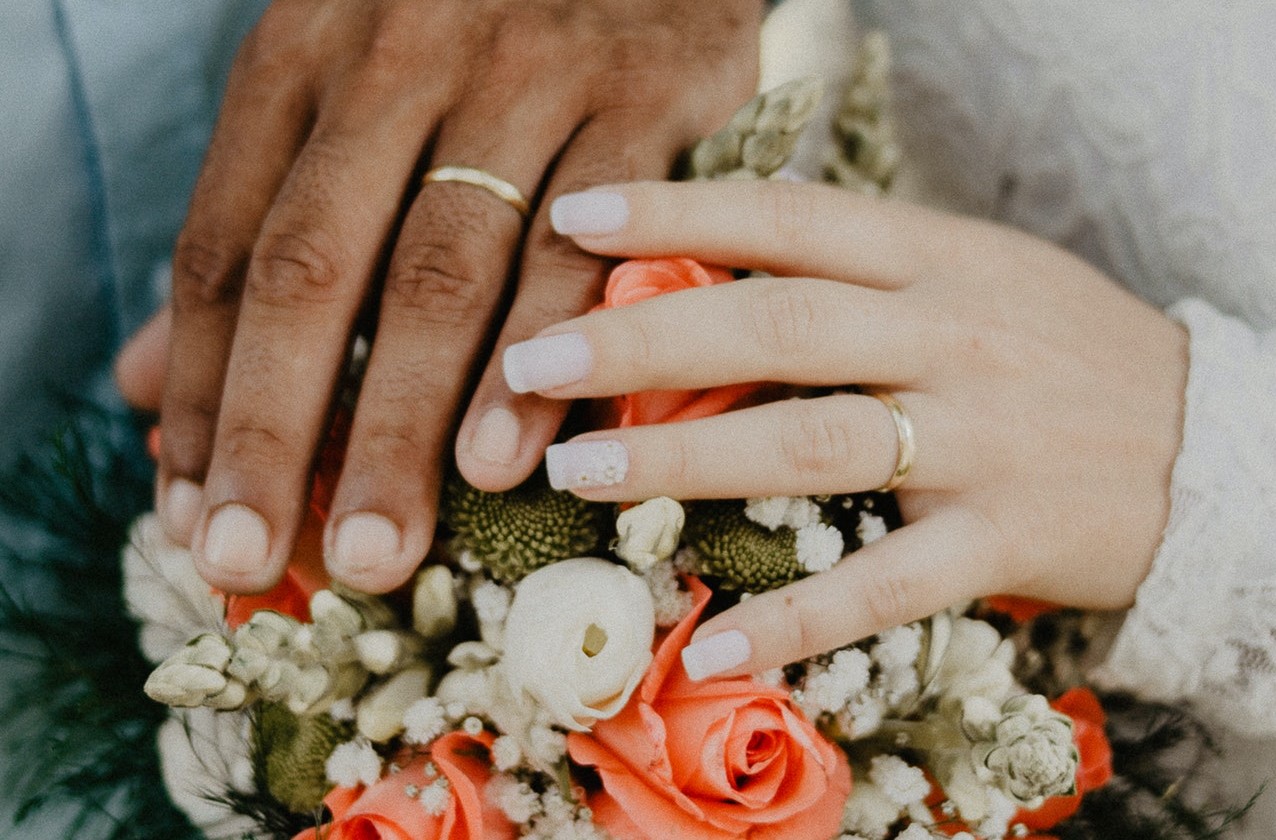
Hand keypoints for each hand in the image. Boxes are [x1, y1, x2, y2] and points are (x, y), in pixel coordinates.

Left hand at [114, 0, 761, 594]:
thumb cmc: (474, 34)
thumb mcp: (338, 95)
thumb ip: (252, 227)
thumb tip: (143, 380)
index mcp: (302, 60)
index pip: (226, 248)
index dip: (202, 393)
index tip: (193, 514)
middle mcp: (397, 61)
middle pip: (317, 266)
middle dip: (280, 427)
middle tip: (255, 560)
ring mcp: (522, 77)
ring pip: (446, 268)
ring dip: (408, 418)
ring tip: (380, 541)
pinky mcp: (636, 101)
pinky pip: (585, 243)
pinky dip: (547, 351)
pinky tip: (513, 454)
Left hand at [503, 179, 1188, 676]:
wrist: (1210, 443)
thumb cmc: (1061, 351)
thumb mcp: (975, 276)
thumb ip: (863, 271)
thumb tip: (719, 265)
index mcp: (939, 257)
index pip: (788, 217)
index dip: (675, 211)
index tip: (572, 218)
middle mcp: (953, 335)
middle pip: (775, 328)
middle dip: (641, 341)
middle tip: (530, 359)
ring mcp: (981, 438)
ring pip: (813, 442)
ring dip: (685, 459)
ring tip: (579, 468)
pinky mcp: (1006, 536)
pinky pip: (888, 581)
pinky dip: (800, 615)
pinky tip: (714, 636)